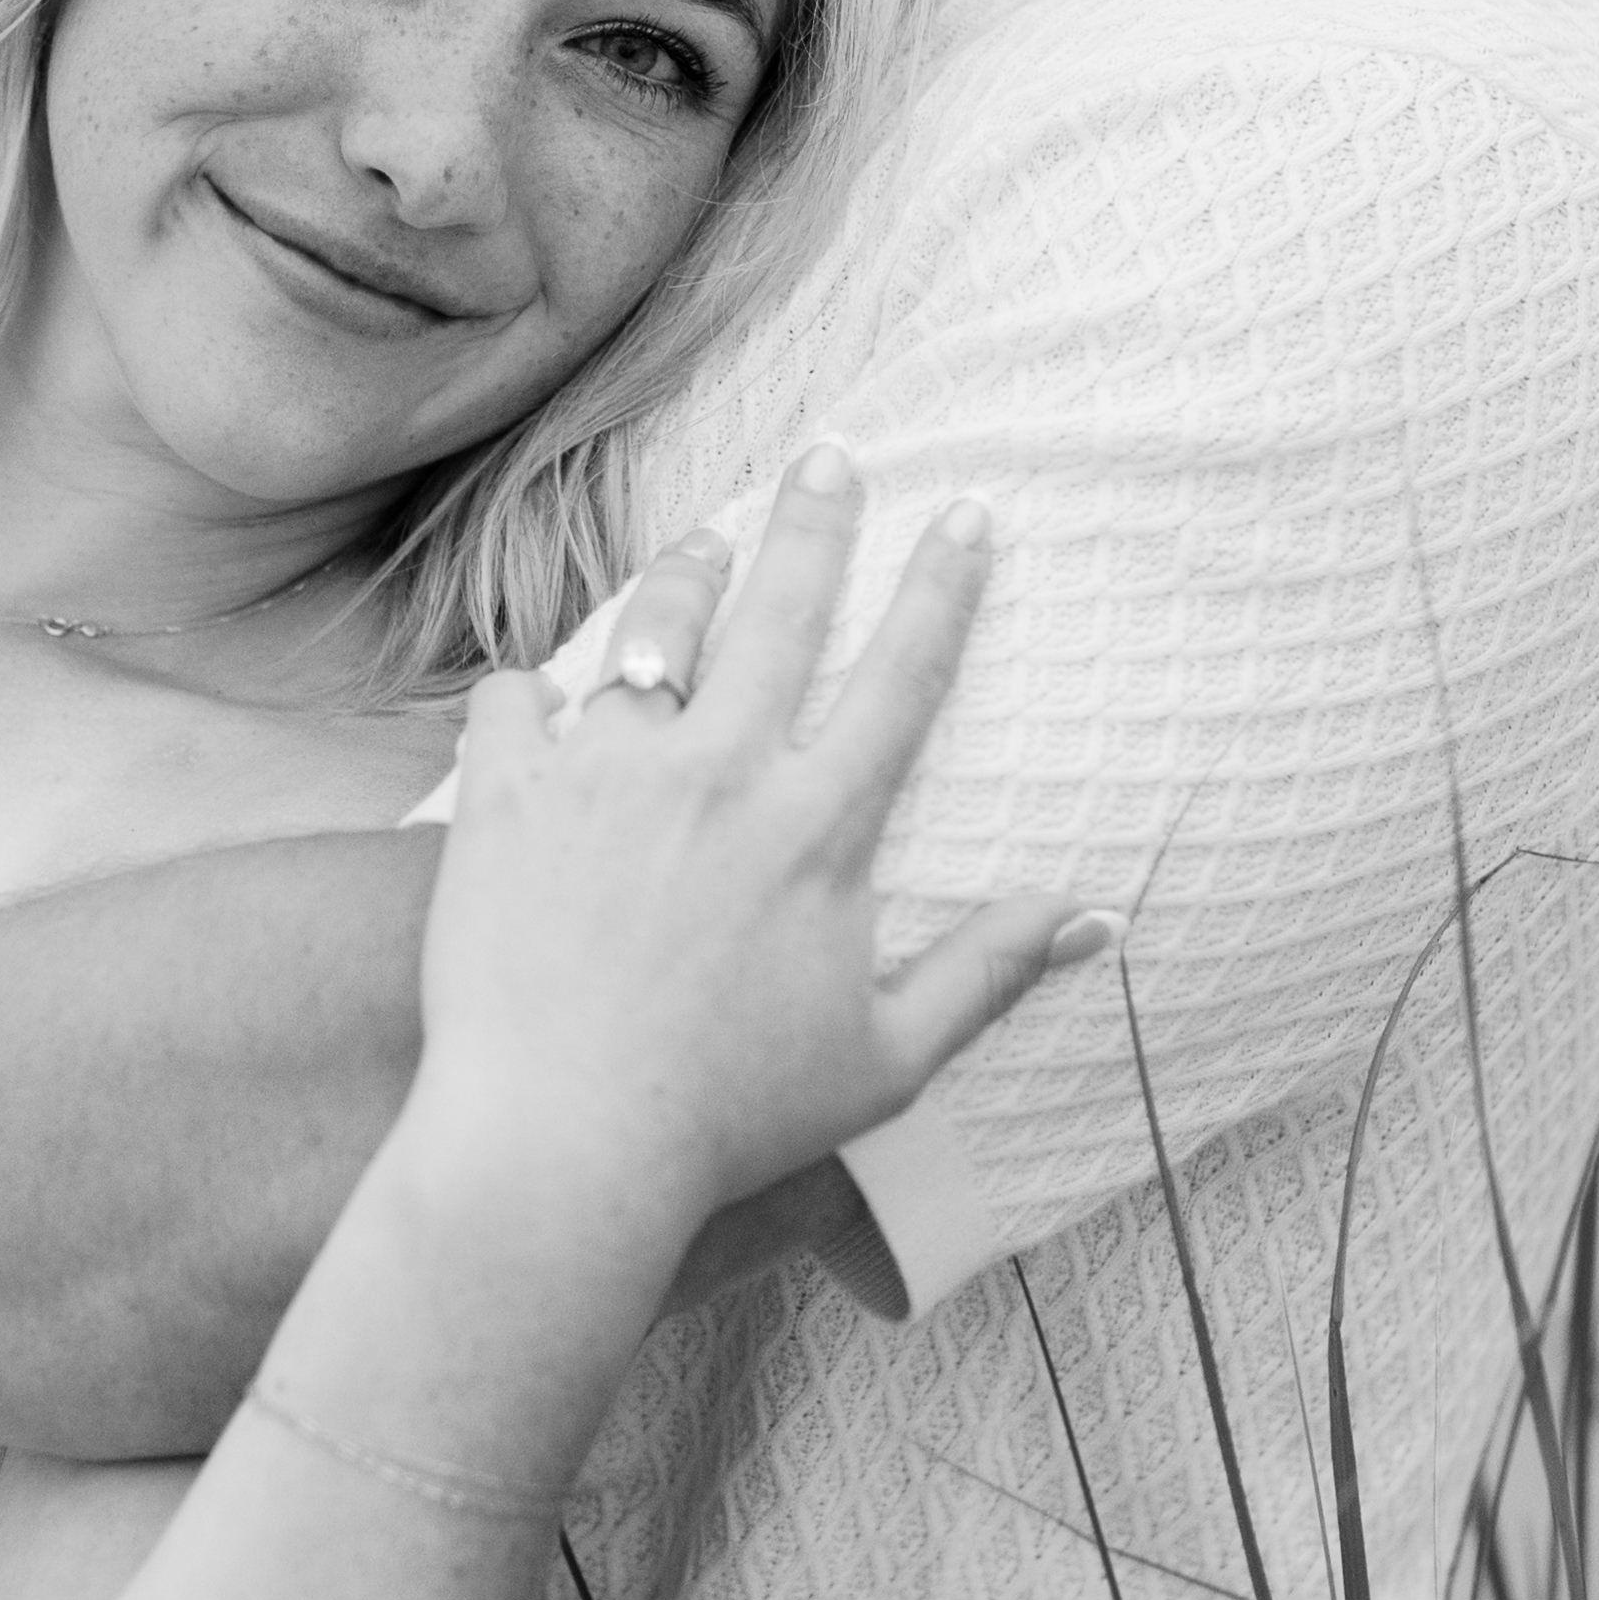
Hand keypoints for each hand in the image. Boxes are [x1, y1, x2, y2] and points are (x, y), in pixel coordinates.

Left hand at [407, 451, 1101, 1252]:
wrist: (560, 1144)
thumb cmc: (728, 1117)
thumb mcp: (887, 1059)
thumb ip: (988, 973)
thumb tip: (1094, 917)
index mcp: (816, 827)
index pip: (900, 677)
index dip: (941, 587)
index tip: (966, 514)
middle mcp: (716, 772)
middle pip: (778, 610)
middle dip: (815, 520)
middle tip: (830, 455)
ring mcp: (603, 773)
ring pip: (651, 629)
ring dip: (684, 575)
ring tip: (701, 545)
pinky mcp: (504, 796)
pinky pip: (515, 698)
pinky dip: (534, 696)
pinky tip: (546, 705)